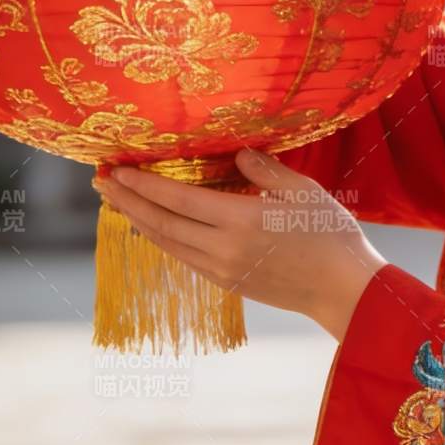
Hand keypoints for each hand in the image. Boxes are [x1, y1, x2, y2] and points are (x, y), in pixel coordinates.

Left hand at [93, 149, 387, 341]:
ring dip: (139, 221)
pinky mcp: (228, 283)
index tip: (117, 169)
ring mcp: (222, 270)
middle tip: (100, 182)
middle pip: (161, 223)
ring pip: (168, 244)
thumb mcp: (302, 191)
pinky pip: (185, 257)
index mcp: (240, 221)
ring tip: (118, 201)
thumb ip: (264, 170)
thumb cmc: (330, 234)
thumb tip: (236, 155)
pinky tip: (155, 227)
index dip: (143, 184)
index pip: (177, 199)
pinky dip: (163, 239)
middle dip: (127, 201)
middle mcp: (223, 249)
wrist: (344, 289)